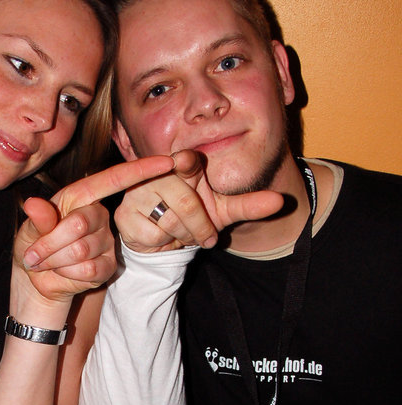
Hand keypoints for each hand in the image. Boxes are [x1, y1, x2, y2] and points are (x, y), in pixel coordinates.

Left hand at [15, 155, 174, 300]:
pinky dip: (67, 274)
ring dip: (55, 261)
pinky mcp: (108, 267)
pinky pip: (89, 270)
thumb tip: (32, 203)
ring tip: (48, 262)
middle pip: (80, 224)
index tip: (167, 161)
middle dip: (50, 243)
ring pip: (81, 250)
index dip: (140, 170)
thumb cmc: (35, 245)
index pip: (113, 179)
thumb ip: (38, 218)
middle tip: (35, 255)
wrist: (38, 280)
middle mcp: (98, 215)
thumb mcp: (29, 230)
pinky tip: (64, 272)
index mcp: (81, 196)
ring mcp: (106, 242)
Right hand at [116, 149, 283, 252]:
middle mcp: (155, 174)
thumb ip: (249, 205)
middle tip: (206, 237)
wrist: (165, 242)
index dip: (186, 163)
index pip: (184, 161)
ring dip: (183, 236)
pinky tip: (161, 238)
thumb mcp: (224, 212)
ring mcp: (136, 194)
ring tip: (181, 234)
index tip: (185, 162)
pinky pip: (152, 234)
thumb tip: (280, 201)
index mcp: (179, 165)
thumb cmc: (194, 219)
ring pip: (169, 221)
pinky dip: (163, 243)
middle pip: (185, 201)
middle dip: (200, 226)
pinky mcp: (124, 216)